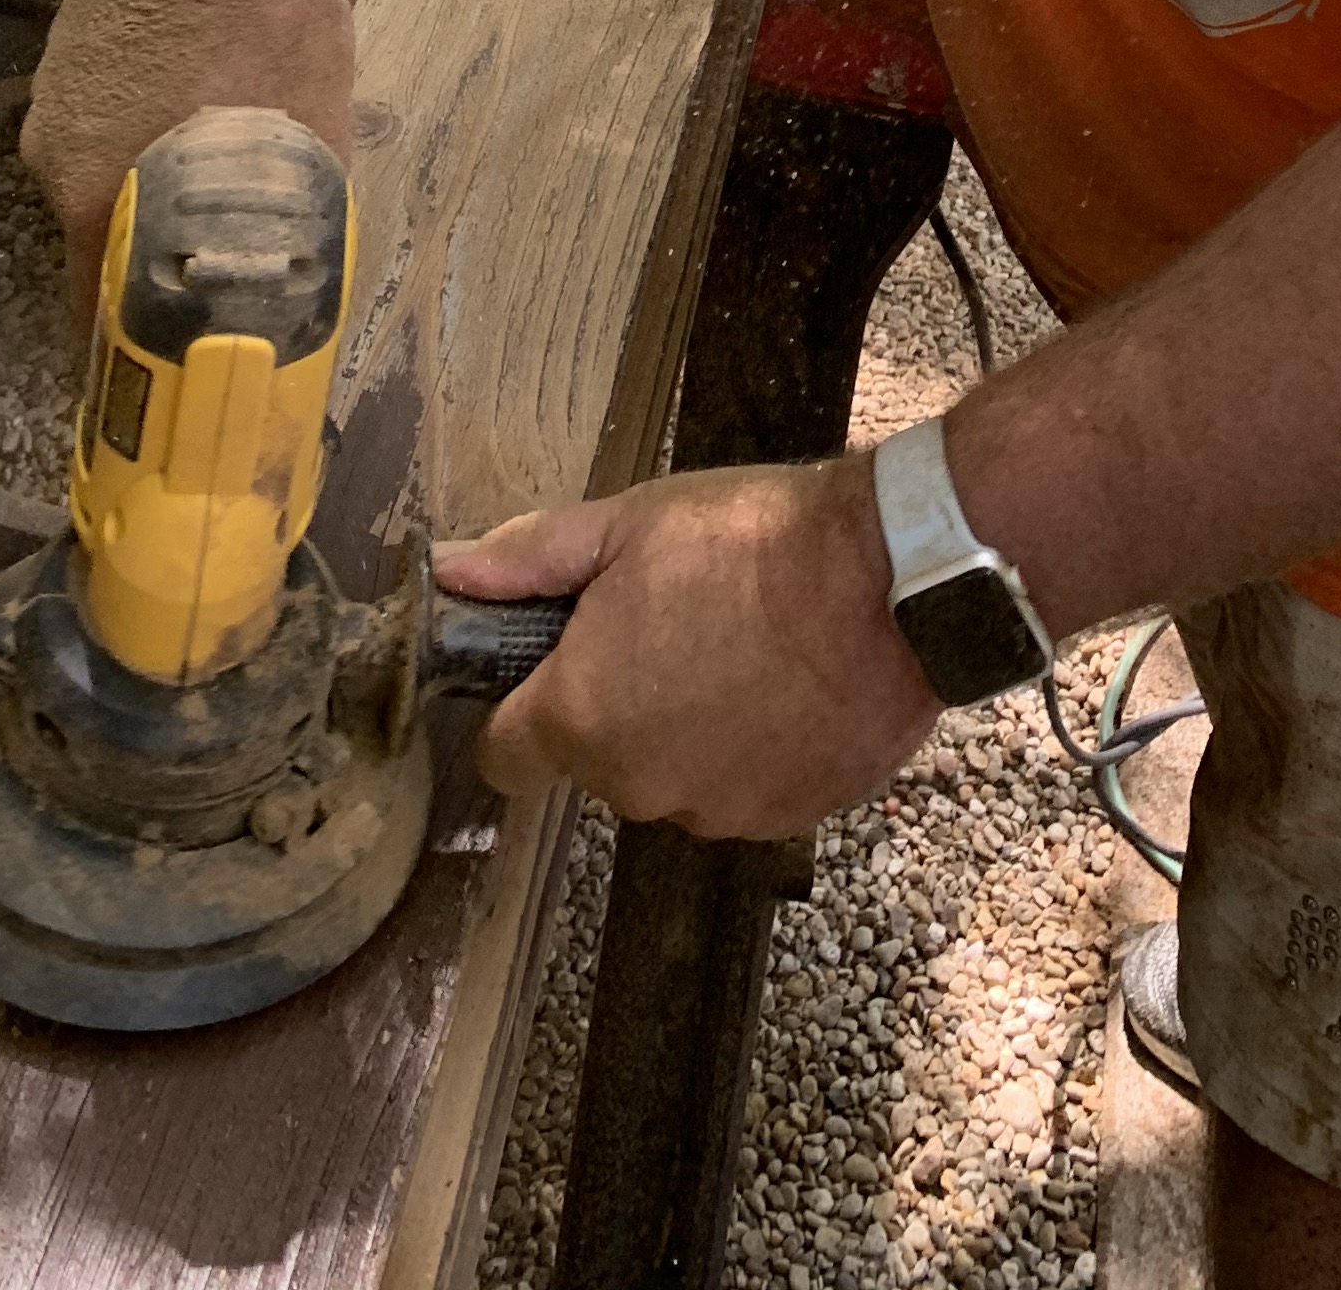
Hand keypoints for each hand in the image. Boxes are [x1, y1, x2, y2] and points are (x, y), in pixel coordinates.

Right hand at [16, 0, 354, 335]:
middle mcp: (54, 157)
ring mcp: (55, 98)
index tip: (164, 381)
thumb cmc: (269, 17)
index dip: (133, 353)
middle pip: (97, 247)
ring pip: (100, 182)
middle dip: (149, 272)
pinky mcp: (69, 53)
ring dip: (148, 198)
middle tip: (206, 289)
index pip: (95, 314)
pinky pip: (101, 127)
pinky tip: (194, 121)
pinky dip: (141, 141)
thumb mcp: (310, 136)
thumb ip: (294, 220)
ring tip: (212, 198)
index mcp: (96, 194)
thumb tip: (305, 282)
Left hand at [443, 460, 940, 839]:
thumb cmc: (751, 543)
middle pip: (597, 760)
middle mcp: (639, 785)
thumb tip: (449, 569)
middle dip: (617, 703)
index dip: (519, 712)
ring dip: (690, 728)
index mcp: (582, 718)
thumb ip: (526, 558)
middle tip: (669, 621)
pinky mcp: (790, 817)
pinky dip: (754, 747)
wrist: (891, 578)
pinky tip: (787, 680)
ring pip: (674, 776)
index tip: (551, 669)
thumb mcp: (625, 523)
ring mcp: (719, 810)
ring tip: (741, 645)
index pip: (504, 759)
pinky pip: (744, 789)